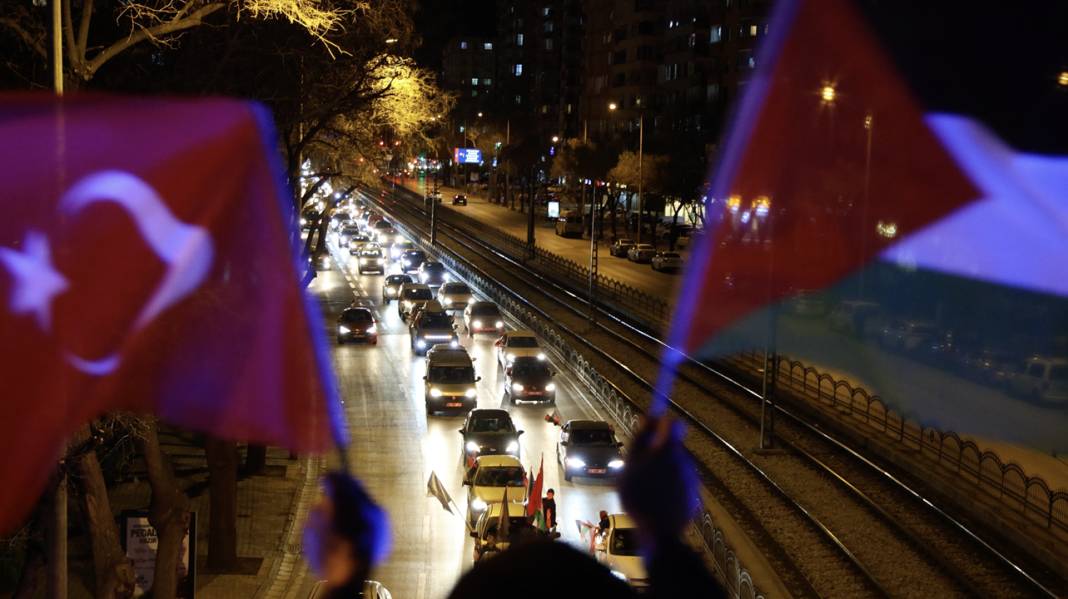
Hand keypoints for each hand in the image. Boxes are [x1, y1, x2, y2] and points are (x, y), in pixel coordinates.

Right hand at [618, 416, 698, 546]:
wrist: (660, 533)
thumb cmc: (640, 498)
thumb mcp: (630, 466)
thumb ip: (640, 439)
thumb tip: (647, 416)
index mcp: (669, 451)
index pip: (671, 423)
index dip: (660, 424)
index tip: (649, 430)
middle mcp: (685, 461)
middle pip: (674, 444)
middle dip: (660, 449)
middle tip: (643, 464)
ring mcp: (692, 477)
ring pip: (678, 462)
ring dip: (665, 466)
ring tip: (649, 484)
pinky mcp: (695, 491)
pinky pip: (682, 478)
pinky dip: (672, 481)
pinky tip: (659, 495)